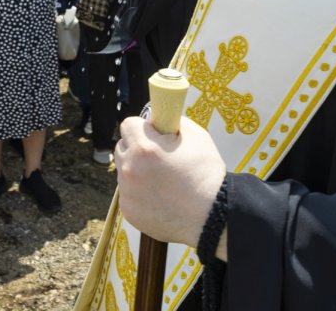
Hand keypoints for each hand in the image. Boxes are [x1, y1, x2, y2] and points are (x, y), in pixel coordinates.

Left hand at [115, 116, 225, 249]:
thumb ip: (172, 121)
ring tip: (163, 180)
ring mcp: (127, 193)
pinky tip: (160, 197)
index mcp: (144, 148)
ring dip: (137, 170)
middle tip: (158, 157)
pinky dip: (140, 193)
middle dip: (137, 147)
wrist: (213, 217)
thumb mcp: (196, 136)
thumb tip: (159, 120)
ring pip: (124, 171)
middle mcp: (130, 169)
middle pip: (122, 147)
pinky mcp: (129, 211)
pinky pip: (128, 193)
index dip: (143, 127)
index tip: (154, 134)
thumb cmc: (206, 176)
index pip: (127, 124)